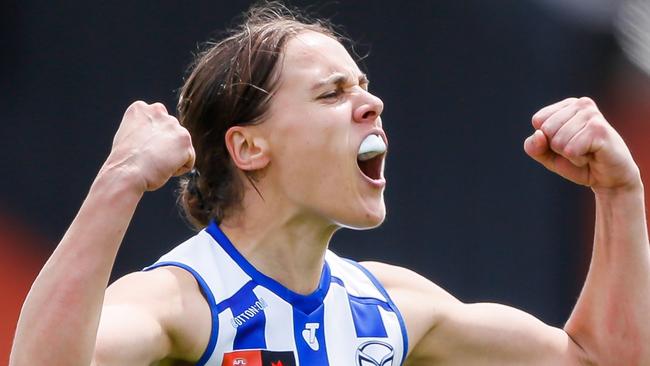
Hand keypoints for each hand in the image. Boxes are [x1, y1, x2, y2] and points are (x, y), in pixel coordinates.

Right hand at [104, 101, 194, 191]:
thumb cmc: (124, 163)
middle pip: (170, 134)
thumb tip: (157, 137)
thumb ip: (144, 130)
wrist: (127, 172)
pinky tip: (163, 168)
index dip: (149, 143)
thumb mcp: (128, 136)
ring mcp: (173, 124)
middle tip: (147, 158)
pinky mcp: (185, 139)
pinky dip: (178, 169)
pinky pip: (188, 160)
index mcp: (140, 108)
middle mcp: (158, 111)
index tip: (139, 149)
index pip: (156, 125)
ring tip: (154, 163)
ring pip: (180, 148)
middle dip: (163, 148)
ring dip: (170, 159)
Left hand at [524, 97, 639, 192]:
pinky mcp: (599, 130)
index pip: (538, 120)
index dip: (546, 140)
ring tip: (586, 152)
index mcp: (568, 105)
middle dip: (558, 148)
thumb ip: (533, 146)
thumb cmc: (578, 163)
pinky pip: (571, 150)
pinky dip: (578, 160)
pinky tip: (592, 156)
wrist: (608, 179)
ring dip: (570, 155)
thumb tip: (539, 134)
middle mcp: (581, 104)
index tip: (566, 143)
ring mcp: (592, 115)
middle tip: (578, 149)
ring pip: (558, 142)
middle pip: (546, 130)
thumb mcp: (547, 155)